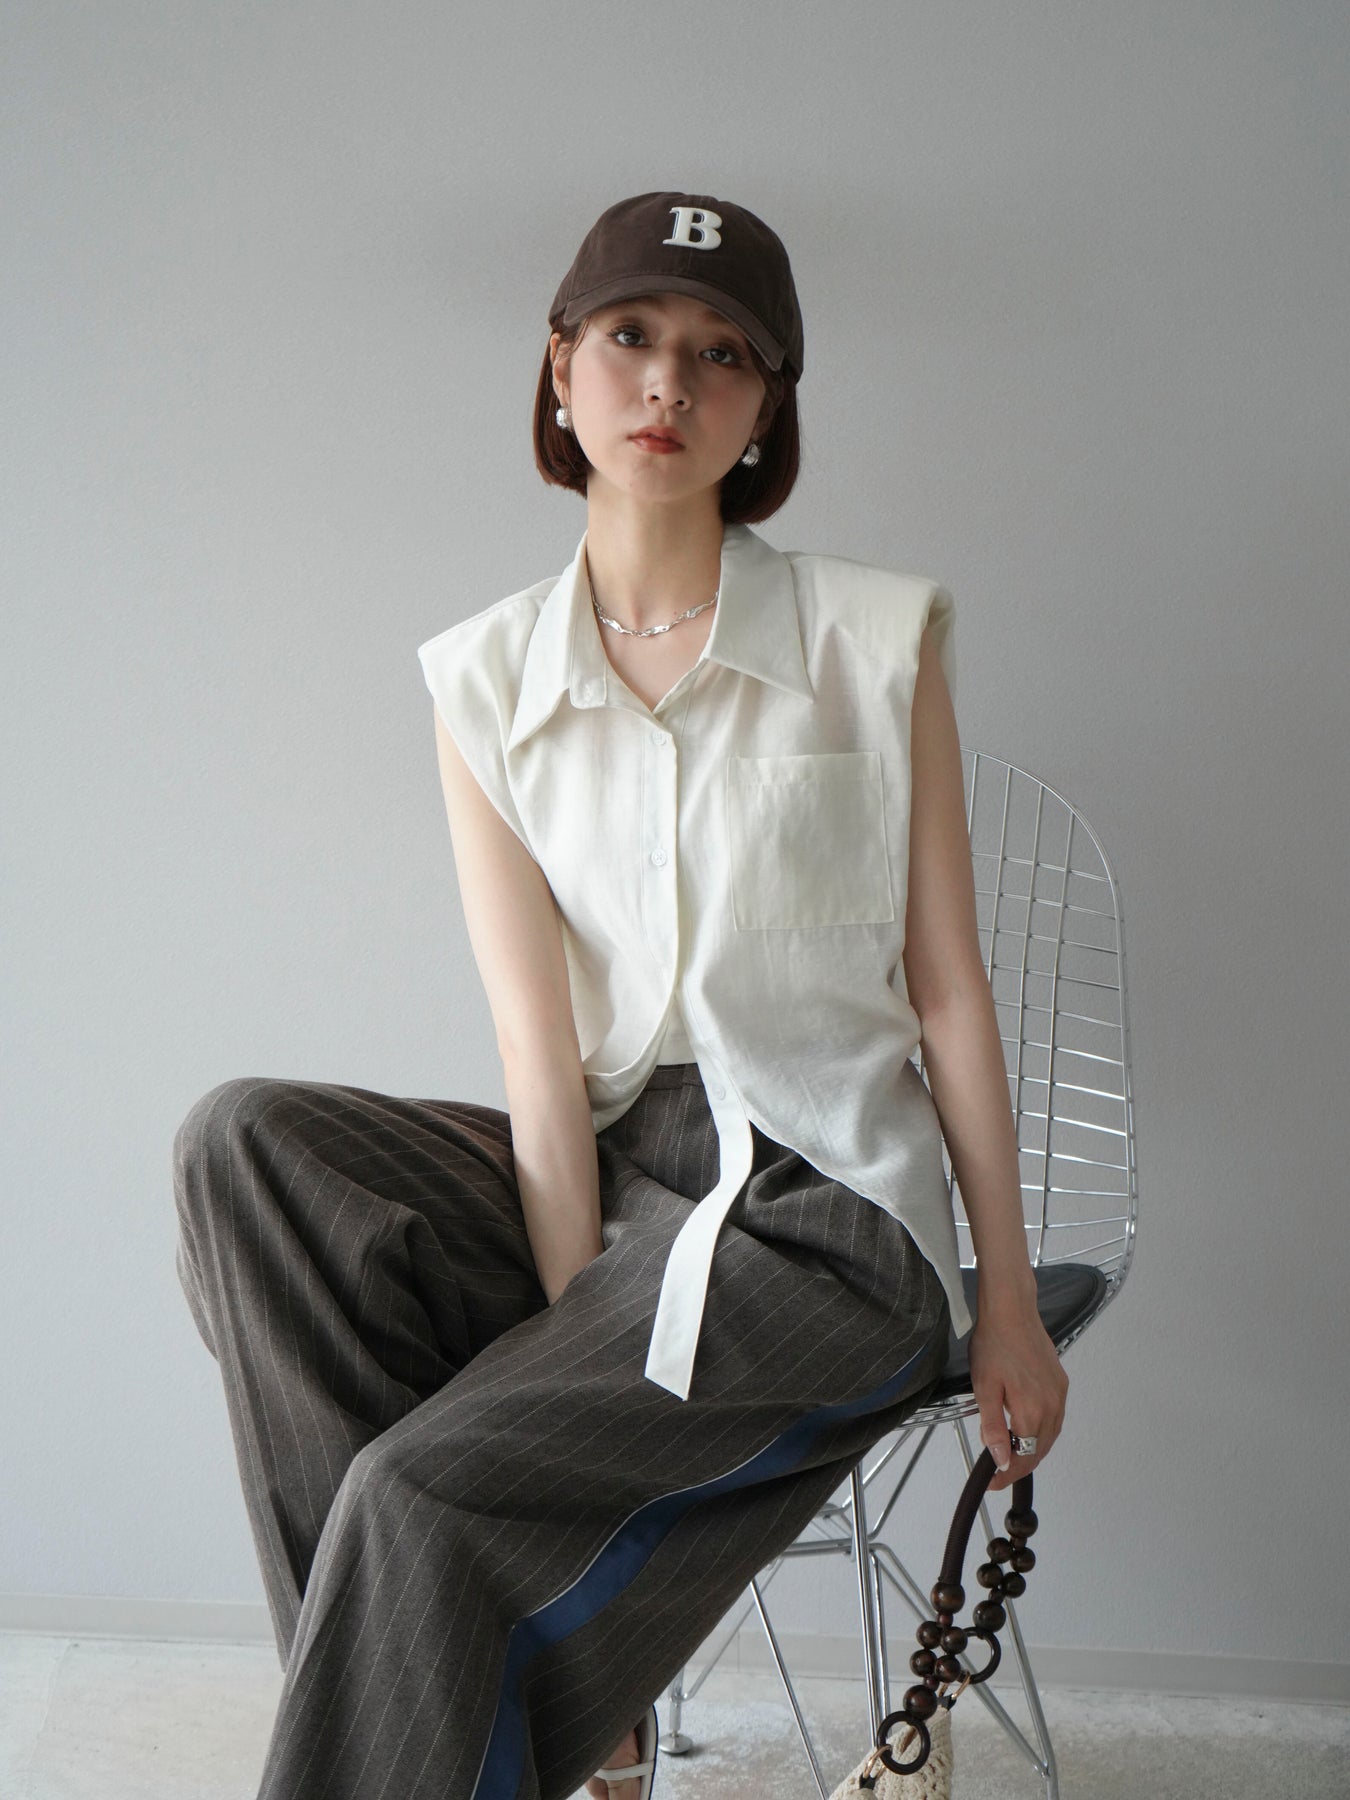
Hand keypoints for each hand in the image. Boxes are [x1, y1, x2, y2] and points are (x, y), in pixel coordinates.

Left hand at [967, 1304, 1067, 1492]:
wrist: (1011, 1310)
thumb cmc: (993, 1344)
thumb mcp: (984, 1388)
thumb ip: (994, 1427)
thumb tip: (1001, 1458)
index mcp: (1032, 1410)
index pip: (1024, 1457)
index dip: (1007, 1474)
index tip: (991, 1482)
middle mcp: (1052, 1406)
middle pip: (1040, 1450)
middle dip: (1019, 1465)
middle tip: (996, 1471)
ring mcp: (1059, 1395)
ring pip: (1049, 1436)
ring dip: (1032, 1450)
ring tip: (1010, 1453)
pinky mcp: (1060, 1383)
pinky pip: (1054, 1419)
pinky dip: (1041, 1432)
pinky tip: (1026, 1429)